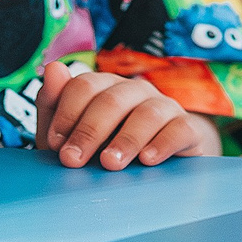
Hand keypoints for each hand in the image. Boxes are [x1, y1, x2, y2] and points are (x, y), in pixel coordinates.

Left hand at [34, 61, 218, 168]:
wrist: (157, 173)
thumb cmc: (106, 152)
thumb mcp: (73, 138)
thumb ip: (55, 107)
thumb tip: (52, 68)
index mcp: (106, 88)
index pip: (85, 86)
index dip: (66, 113)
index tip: (54, 145)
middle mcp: (135, 92)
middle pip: (112, 99)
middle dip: (89, 130)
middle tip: (73, 160)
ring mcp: (164, 108)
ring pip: (147, 112)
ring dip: (126, 139)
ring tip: (110, 164)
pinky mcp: (189, 130)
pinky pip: (179, 128)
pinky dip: (163, 143)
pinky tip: (147, 160)